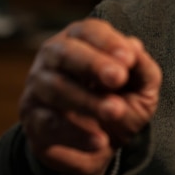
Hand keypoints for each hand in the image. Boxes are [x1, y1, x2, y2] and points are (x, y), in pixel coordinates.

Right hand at [19, 18, 161, 174]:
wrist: (99, 144)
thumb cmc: (121, 101)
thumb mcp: (141, 86)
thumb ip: (142, 67)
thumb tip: (134, 48)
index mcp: (81, 40)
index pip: (89, 31)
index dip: (108, 42)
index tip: (129, 59)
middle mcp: (53, 57)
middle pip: (65, 53)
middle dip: (92, 64)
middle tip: (118, 78)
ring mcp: (37, 88)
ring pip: (56, 88)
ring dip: (87, 101)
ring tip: (115, 111)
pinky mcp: (32, 120)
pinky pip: (49, 123)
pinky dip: (76, 132)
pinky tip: (99, 140)